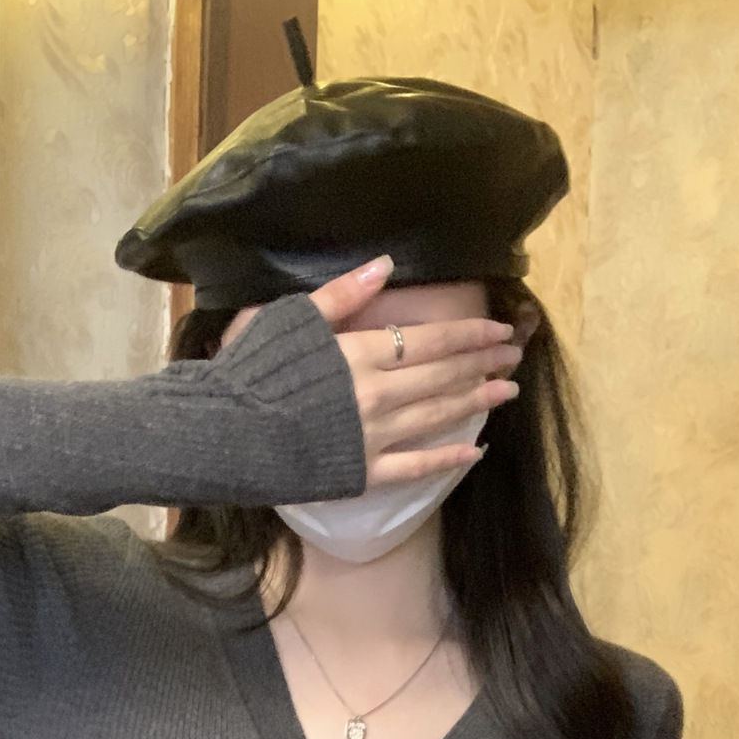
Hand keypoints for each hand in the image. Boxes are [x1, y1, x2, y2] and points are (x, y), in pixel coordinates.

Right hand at [221, 257, 521, 488]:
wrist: (224, 434)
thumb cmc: (251, 372)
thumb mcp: (291, 319)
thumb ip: (343, 295)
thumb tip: (387, 265)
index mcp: (362, 353)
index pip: (431, 340)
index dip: (469, 334)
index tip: (499, 330)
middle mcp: (378, 394)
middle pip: (443, 376)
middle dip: (483, 364)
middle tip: (514, 357)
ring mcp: (374, 437)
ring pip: (438, 417)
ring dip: (476, 403)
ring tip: (506, 393)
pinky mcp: (363, 473)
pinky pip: (415, 467)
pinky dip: (447, 460)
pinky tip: (474, 452)